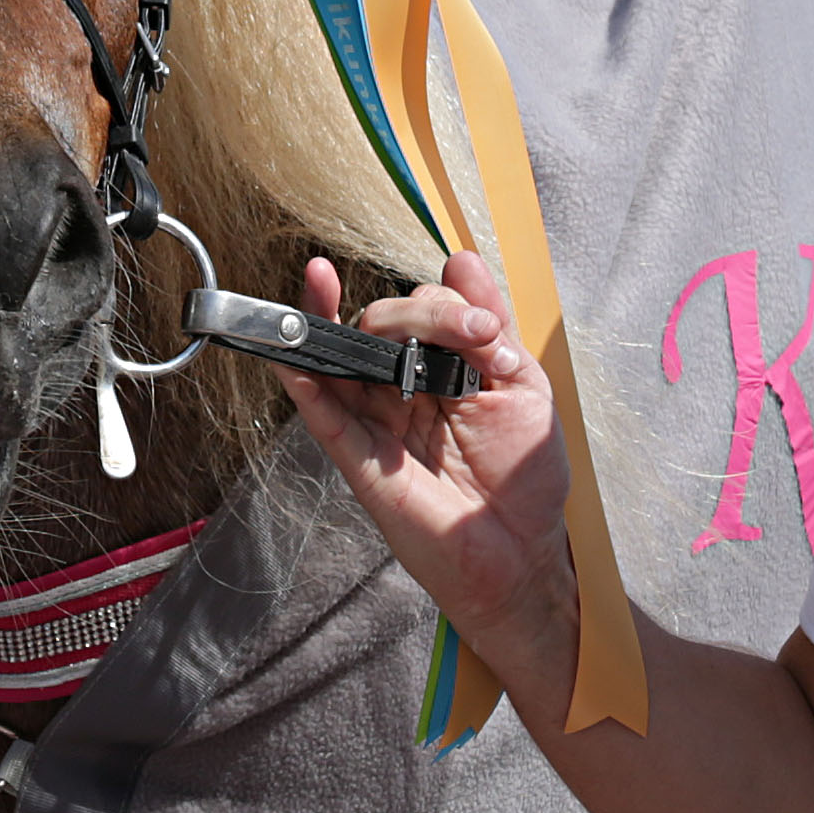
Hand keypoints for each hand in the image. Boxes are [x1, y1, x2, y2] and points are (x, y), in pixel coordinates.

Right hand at [272, 250, 576, 675]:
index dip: (450, 306)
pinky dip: (299, 378)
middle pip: (381, 323)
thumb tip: (460, 259)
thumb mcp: (522, 385)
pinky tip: (288, 348)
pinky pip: (318, 413)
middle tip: (472, 336)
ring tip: (370, 302)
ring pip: (344, 353)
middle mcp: (402, 389)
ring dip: (344, 316)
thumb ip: (490, 324)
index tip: (489, 331)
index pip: (423, 309)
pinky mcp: (358, 458)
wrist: (522, 553)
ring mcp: (376, 422)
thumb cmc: (525, 478)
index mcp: (442, 368)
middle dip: (422, 312)